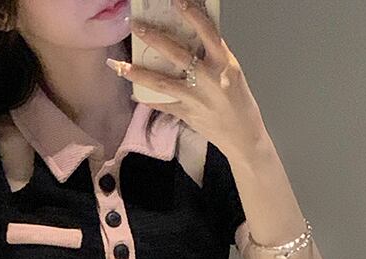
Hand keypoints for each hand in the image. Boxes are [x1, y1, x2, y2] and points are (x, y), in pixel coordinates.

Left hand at [111, 0, 266, 159]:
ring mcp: (196, 98)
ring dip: (139, 73)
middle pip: (176, 53)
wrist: (244, 138)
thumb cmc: (240, 103)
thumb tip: (193, 37)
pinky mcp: (188, 115)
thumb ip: (214, 56)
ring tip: (120, 65)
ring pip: (162, 82)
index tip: (176, 2)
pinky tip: (135, 94)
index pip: (207, 33)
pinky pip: (164, 105)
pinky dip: (149, 100)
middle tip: (136, 25)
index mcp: (224, 63)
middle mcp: (209, 79)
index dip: (191, 15)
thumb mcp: (233, 73)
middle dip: (154, 38)